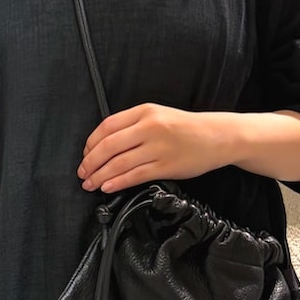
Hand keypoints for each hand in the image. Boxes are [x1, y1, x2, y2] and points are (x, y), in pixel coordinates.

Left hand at [76, 104, 235, 192]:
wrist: (217, 136)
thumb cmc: (186, 128)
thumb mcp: (158, 116)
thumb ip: (133, 126)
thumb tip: (105, 144)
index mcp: (145, 112)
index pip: (107, 126)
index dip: (91, 143)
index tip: (85, 155)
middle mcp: (150, 127)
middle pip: (109, 146)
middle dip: (90, 162)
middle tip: (82, 173)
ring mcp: (158, 147)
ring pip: (119, 163)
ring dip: (100, 175)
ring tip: (90, 183)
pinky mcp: (166, 166)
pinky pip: (135, 175)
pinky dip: (117, 182)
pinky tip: (107, 187)